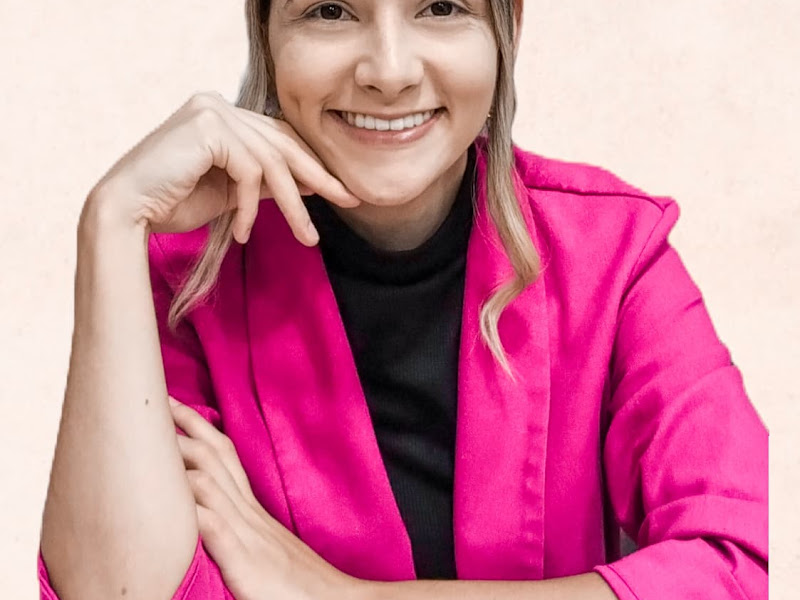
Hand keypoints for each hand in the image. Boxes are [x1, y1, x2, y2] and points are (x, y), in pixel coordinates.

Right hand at [86, 91, 359, 244]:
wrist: (128, 212)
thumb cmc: (173, 203)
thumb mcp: (232, 192)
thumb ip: (264, 181)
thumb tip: (309, 182)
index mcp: (223, 115)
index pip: (278, 138)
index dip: (311, 165)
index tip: (338, 191)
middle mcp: (218, 105)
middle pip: (283, 144)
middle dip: (320, 177)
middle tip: (349, 201)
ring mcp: (213, 111)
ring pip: (272, 161)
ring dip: (292, 204)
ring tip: (307, 236)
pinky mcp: (208, 126)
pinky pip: (249, 170)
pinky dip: (251, 206)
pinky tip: (244, 232)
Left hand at [168, 396, 360, 599]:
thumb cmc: (299, 583)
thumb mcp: (268, 547)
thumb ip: (245, 529)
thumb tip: (216, 516)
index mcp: (252, 509)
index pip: (224, 454)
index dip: (199, 427)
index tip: (173, 404)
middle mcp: (248, 512)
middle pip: (215, 456)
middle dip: (184, 426)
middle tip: (154, 399)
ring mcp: (247, 534)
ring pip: (209, 481)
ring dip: (180, 456)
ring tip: (148, 434)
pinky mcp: (243, 562)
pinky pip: (213, 527)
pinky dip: (190, 508)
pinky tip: (166, 497)